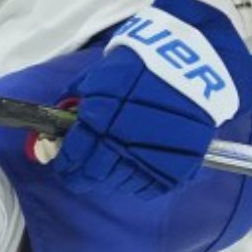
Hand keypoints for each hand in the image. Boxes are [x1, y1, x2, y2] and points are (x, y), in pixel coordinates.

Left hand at [48, 0, 251, 197]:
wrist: (192, 62)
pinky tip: (134, 173)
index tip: (66, 167)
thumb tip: (59, 118)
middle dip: (82, 177)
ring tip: (110, 171)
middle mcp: (121, 141)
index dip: (67, 165)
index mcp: (99, 117)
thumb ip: (78, 99)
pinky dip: (138, 185)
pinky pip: (149, 189)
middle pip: (94, 174)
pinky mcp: (175, 167)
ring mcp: (150, 156)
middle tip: (81, 176)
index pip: (74, 156)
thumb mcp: (101, 74)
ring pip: (119, 183)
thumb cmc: (142, 63)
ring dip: (109, 180)